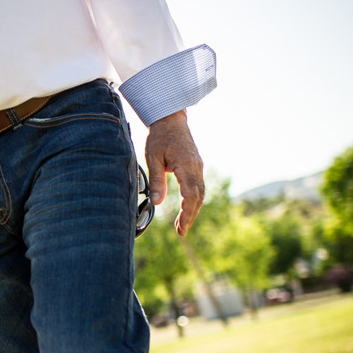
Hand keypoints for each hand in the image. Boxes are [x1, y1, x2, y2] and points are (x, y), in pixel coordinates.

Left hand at [144, 110, 204, 236]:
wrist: (170, 119)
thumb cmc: (159, 137)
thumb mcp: (153, 158)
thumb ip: (157, 180)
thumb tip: (157, 203)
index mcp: (186, 166)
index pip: (190, 195)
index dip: (187, 214)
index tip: (181, 228)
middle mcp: (196, 167)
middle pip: (198, 197)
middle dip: (190, 216)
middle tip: (181, 232)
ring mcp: (198, 166)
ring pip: (200, 193)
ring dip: (192, 210)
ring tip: (181, 225)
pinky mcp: (195, 165)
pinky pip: (197, 186)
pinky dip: (193, 200)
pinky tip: (186, 208)